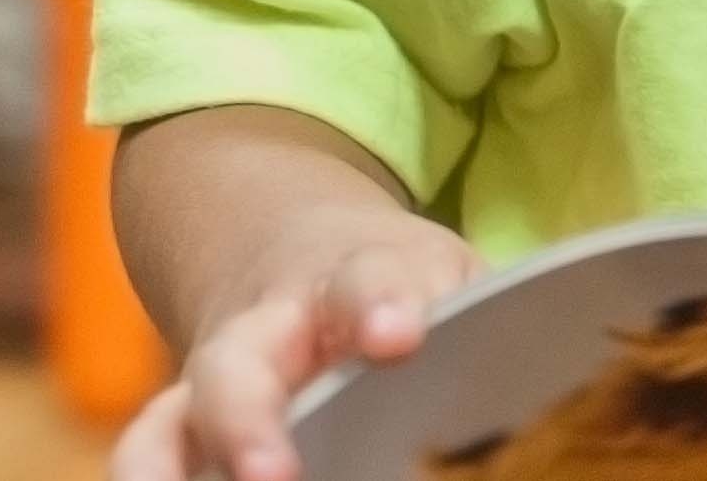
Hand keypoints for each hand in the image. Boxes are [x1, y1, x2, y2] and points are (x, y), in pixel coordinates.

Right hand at [111, 207, 479, 480]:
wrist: (291, 248)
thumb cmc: (403, 285)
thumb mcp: (452, 277)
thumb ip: (487, 320)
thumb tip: (556, 388)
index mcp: (356, 276)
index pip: (370, 280)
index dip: (380, 304)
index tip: (395, 336)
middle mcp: (268, 329)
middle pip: (238, 365)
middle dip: (249, 421)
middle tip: (273, 474)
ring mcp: (213, 380)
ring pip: (171, 423)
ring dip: (177, 470)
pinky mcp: (182, 425)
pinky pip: (150, 454)